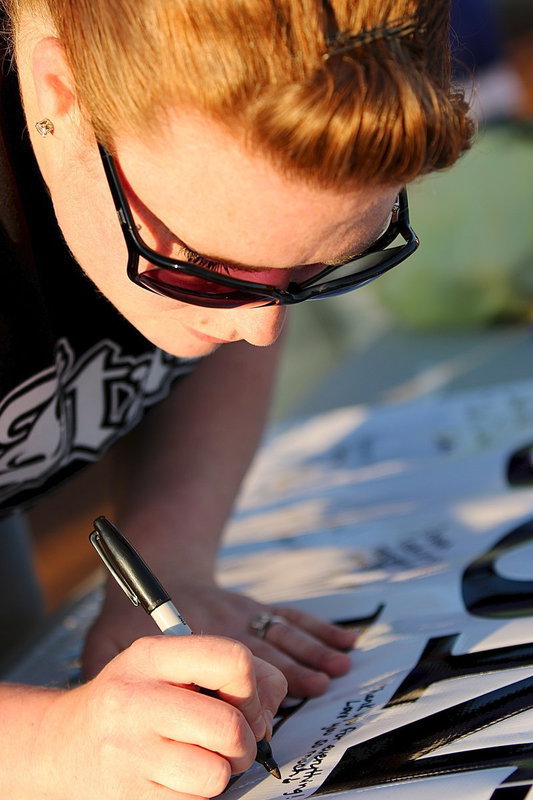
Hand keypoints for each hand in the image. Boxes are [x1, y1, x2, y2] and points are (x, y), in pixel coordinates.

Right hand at [31, 635, 285, 799]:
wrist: (62, 742)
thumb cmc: (130, 700)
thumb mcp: (166, 664)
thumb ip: (220, 670)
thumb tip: (271, 703)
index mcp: (153, 655)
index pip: (234, 660)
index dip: (255, 686)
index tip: (245, 699)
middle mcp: (137, 699)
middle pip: (231, 726)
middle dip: (246, 741)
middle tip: (232, 740)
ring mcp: (130, 751)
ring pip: (217, 774)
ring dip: (221, 773)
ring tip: (201, 759)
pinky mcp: (129, 795)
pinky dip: (196, 795)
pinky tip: (176, 776)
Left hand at [83, 578, 355, 697]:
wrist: (154, 568)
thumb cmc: (130, 615)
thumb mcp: (105, 640)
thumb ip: (104, 666)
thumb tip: (101, 693)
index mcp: (193, 636)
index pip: (225, 662)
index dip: (246, 687)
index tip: (267, 708)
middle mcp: (225, 624)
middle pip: (263, 651)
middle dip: (291, 671)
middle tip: (319, 687)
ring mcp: (244, 616)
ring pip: (283, 633)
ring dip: (312, 649)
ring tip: (338, 666)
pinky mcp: (254, 610)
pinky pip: (289, 617)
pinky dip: (318, 629)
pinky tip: (342, 642)